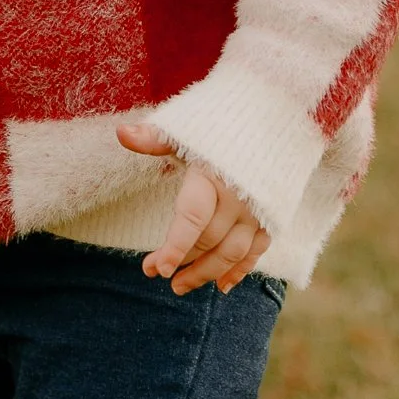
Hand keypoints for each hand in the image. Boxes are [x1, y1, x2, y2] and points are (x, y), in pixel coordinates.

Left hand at [117, 120, 270, 295]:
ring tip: (181, 287)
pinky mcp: (273, 216)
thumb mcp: (187, 127)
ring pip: (232, 253)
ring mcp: (258, 211)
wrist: (277, 112)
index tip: (155, 269)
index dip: (174, 247)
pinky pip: (257, 251)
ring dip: (206, 273)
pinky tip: (222, 285)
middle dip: (181, 261)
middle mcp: (238, 198)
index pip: (191, 219)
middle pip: (208, 241)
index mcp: (212, 176)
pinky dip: (240, 270)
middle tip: (156, 273)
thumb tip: (121, 133)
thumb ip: (155, 138)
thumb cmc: (222, 119)